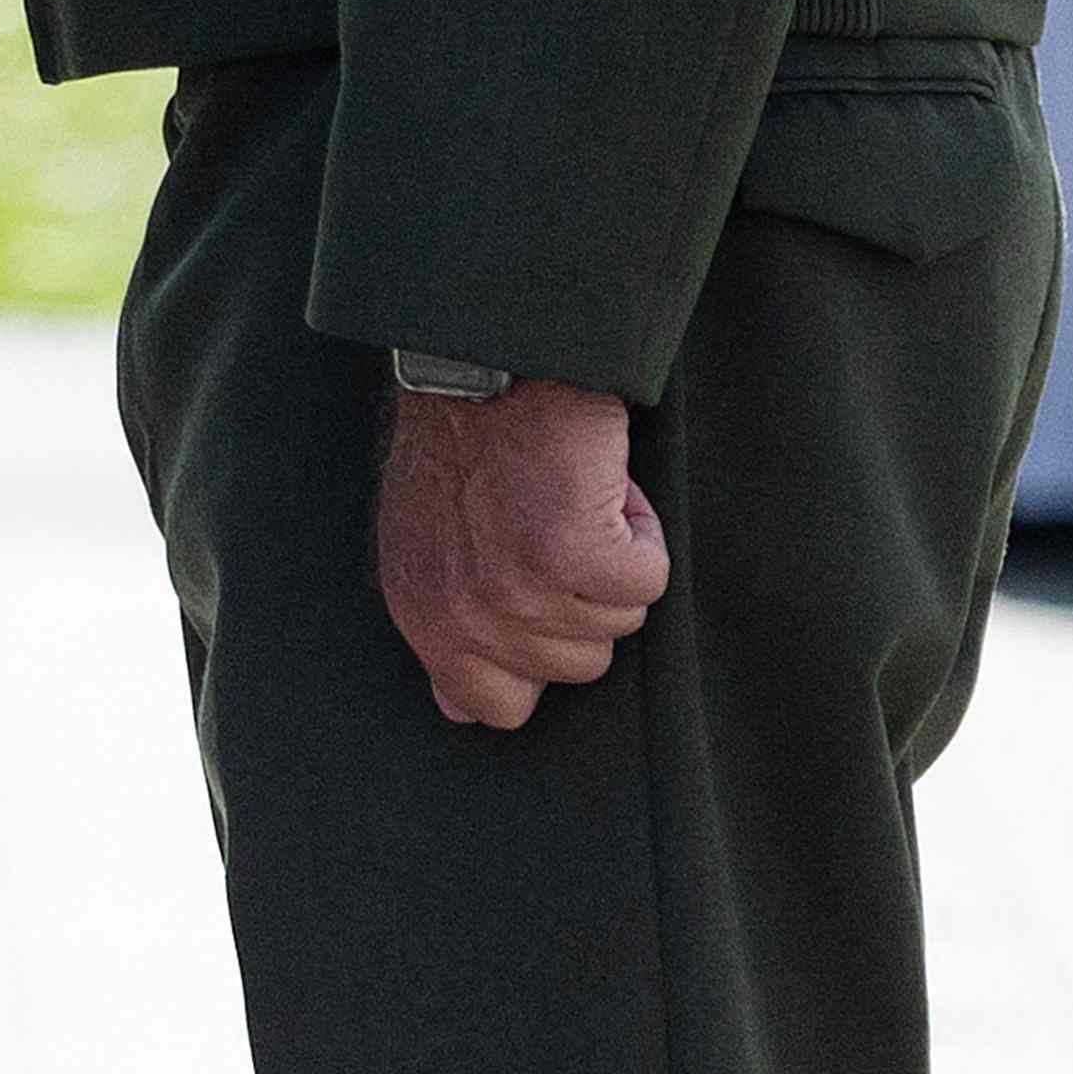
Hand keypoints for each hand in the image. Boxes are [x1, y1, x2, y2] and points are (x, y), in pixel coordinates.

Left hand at [376, 374, 667, 730]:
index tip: (539, 603)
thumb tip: (459, 710)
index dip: (537, 662)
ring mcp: (521, 589)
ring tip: (567, 499)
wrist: (492, 363)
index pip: (494, 707)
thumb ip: (449, 626)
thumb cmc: (470, 447)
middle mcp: (466, 612)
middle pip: (578, 666)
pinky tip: (600, 487)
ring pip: (619, 622)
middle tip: (547, 526)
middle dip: (580, 597)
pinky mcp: (578, 557)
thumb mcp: (429, 546)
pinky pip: (648, 580)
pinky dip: (642, 530)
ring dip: (610, 557)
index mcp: (424, 613)